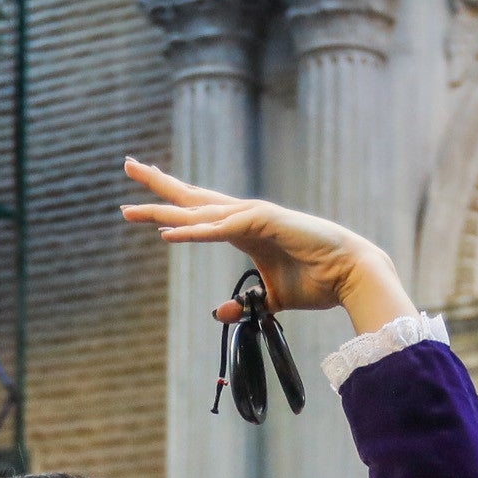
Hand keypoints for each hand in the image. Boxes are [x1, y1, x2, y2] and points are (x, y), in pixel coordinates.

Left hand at [118, 159, 414, 328]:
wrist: (350, 276)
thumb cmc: (318, 283)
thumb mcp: (270, 301)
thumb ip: (245, 305)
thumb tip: (219, 312)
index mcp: (244, 229)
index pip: (199, 212)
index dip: (169, 206)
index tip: (139, 202)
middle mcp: (244, 216)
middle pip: (192, 197)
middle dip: (157, 183)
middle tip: (127, 164)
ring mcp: (254, 215)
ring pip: (200, 210)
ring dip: (164, 208)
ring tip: (131, 208)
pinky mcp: (264, 222)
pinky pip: (221, 227)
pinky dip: (194, 231)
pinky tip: (168, 233)